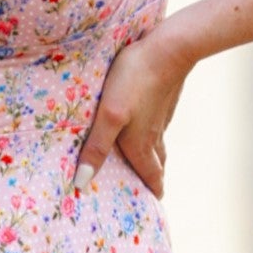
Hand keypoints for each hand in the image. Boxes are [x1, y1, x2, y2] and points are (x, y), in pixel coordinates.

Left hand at [72, 17, 196, 199]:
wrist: (170, 48)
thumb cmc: (134, 81)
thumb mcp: (109, 116)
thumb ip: (96, 148)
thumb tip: (83, 182)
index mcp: (141, 143)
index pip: (151, 175)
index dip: (153, 191)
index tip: (155, 204)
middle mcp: (154, 133)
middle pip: (157, 162)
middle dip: (154, 177)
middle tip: (152, 189)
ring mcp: (161, 114)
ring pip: (159, 142)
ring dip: (155, 156)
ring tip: (151, 163)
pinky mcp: (164, 96)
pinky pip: (158, 123)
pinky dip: (154, 133)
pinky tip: (149, 125)